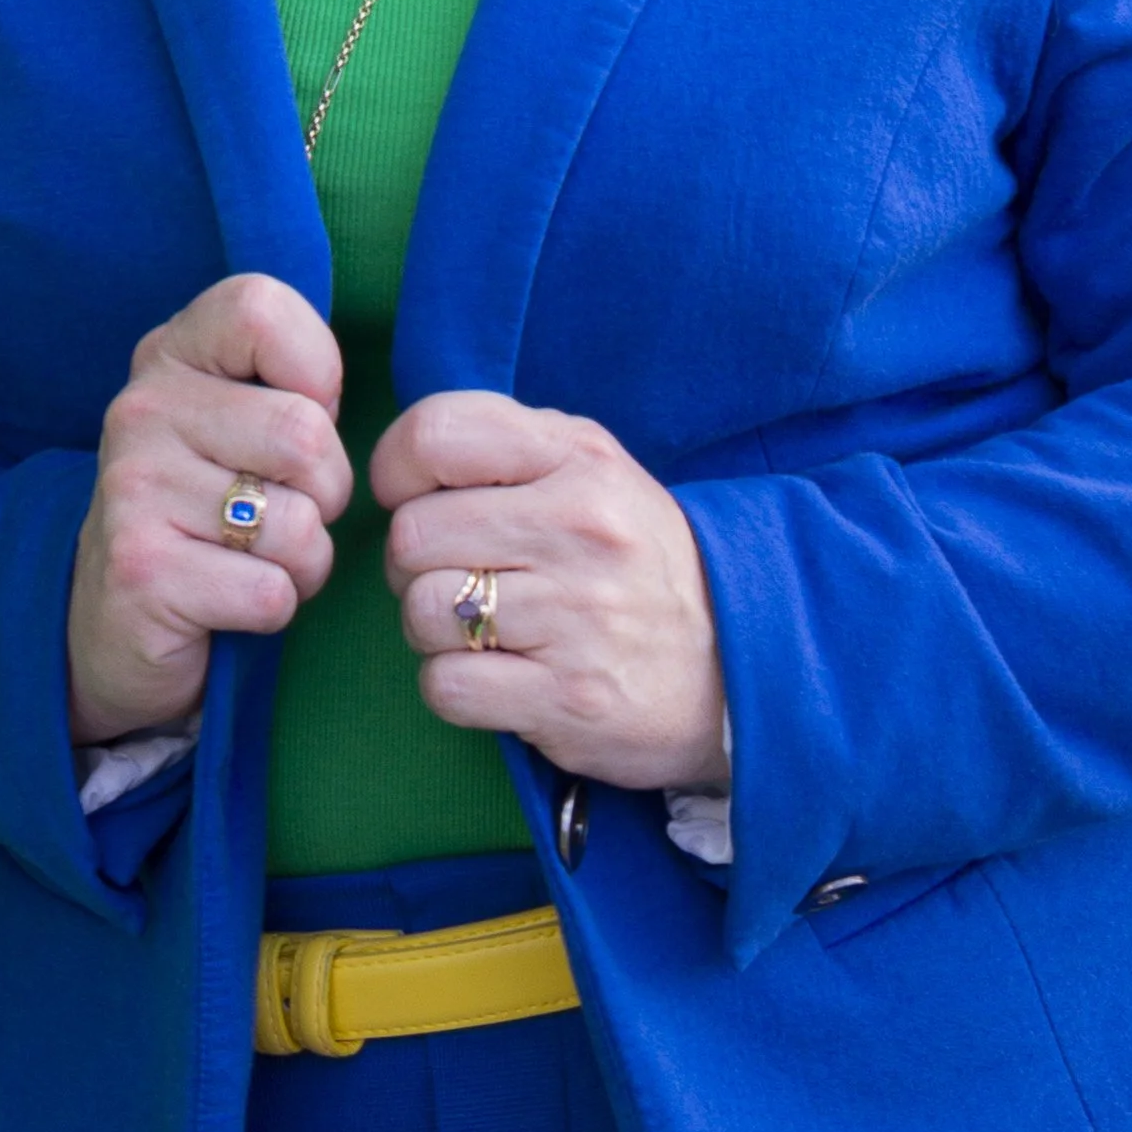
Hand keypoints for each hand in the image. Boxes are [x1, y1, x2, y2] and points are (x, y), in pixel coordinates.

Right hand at [67, 275, 351, 744]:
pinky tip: (229, 602)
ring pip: (299, 524)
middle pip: (305, 434)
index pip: (261, 310)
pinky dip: (275, 608)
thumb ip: (287, 384)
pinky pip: (272, 591)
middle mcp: (140, 409)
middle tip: (283, 513)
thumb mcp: (236, 422)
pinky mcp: (141, 572)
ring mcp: (134, 489)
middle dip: (326, 492)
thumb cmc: (211, 511)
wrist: (116, 624)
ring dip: (304, 562)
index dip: (315, 370)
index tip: (302, 416)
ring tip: (254, 560)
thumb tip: (338, 393)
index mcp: (170, 355)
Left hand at [371, 393, 729, 792]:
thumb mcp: (594, 473)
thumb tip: (401, 461)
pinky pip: (444, 686)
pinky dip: (454, 687)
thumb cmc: (633, 562)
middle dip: (413, 565)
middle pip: (412, 535)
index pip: (436, 434)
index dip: (398, 470)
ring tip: (483, 630)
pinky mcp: (569, 697)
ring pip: (421, 612)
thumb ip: (507, 447)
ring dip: (432, 631)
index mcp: (581, 459)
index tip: (415, 498)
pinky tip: (499, 677)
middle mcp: (582, 529)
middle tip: (457, 579)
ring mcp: (578, 616)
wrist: (734, 665)